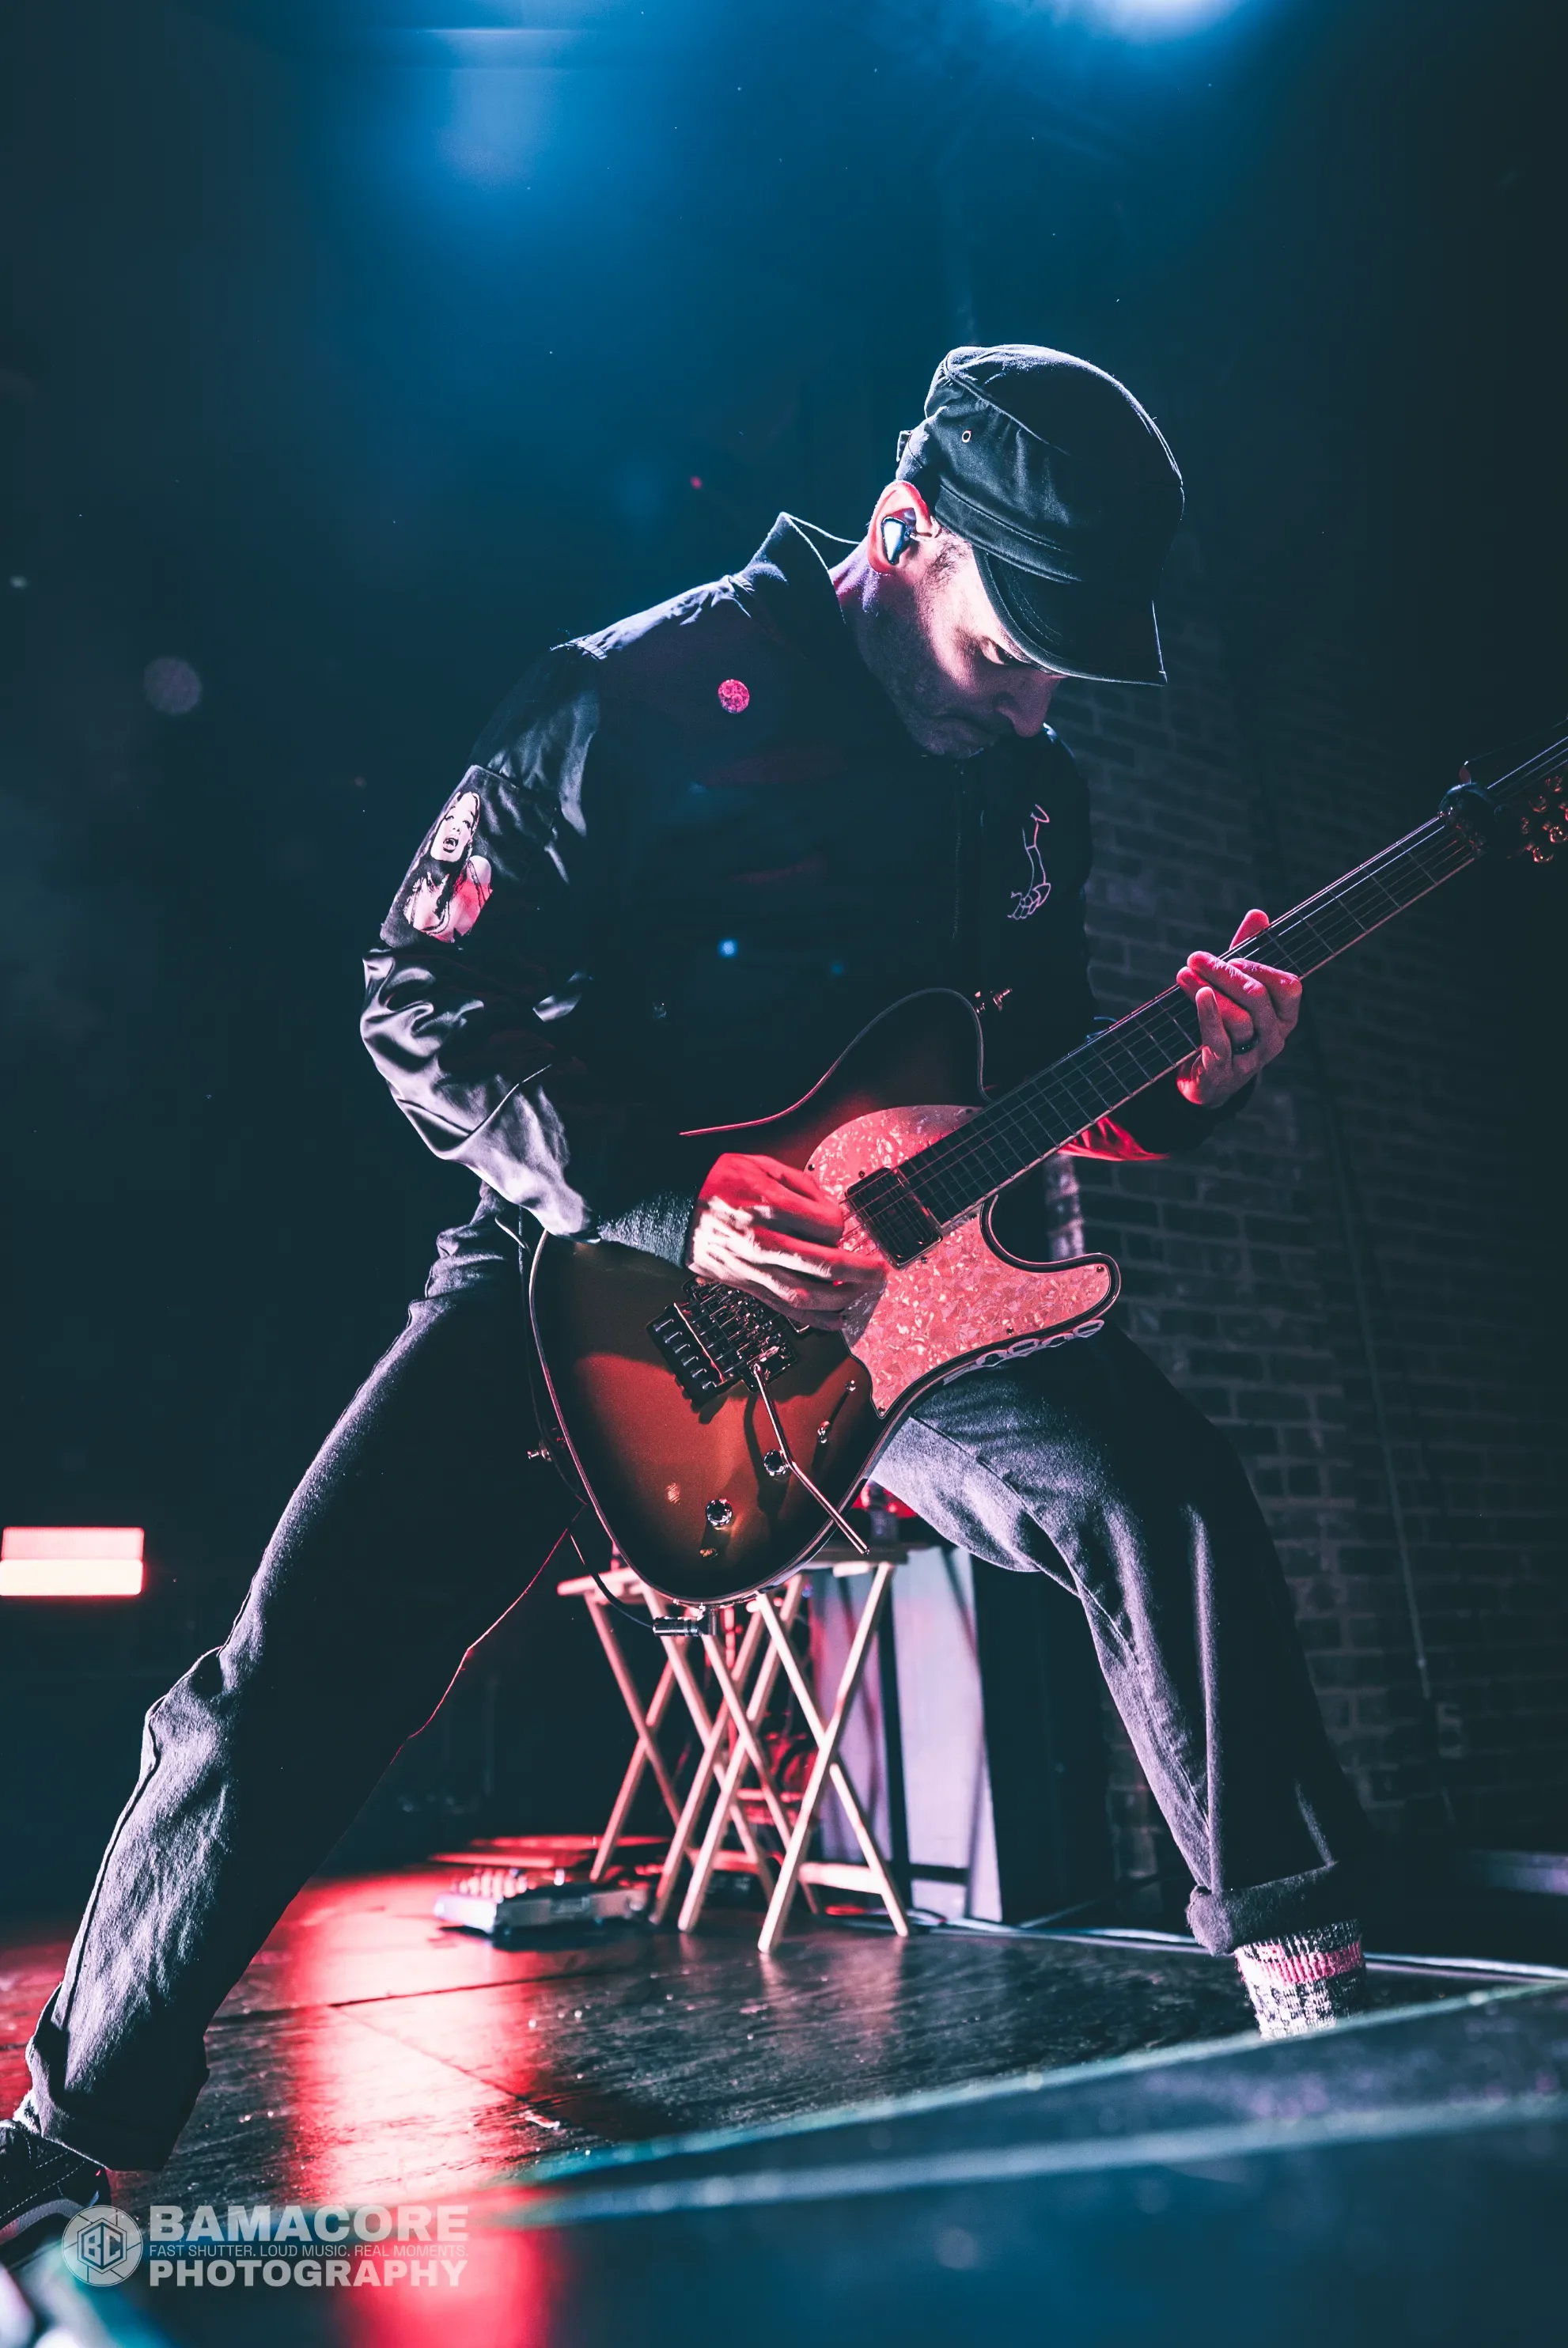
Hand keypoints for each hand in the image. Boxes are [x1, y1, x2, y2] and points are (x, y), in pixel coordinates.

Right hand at [686, 1152, 885, 1331]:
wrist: (670, 1206)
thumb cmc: (715, 1181)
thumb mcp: (760, 1164)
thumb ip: (801, 1183)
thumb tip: (829, 1206)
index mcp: (767, 1206)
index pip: (826, 1226)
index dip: (841, 1224)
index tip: (840, 1223)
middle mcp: (760, 1241)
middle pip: (823, 1266)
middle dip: (859, 1271)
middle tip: (880, 1272)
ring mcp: (751, 1267)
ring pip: (805, 1295)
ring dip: (842, 1299)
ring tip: (863, 1294)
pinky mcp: (743, 1284)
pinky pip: (782, 1308)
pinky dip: (813, 1318)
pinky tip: (835, 1319)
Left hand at [1174, 908, 1301, 1106]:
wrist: (1205, 1080)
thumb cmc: (1226, 1027)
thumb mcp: (1237, 991)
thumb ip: (1248, 954)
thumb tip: (1258, 915)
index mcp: (1284, 1016)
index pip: (1289, 986)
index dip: (1261, 967)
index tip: (1233, 954)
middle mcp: (1273, 1037)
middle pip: (1257, 996)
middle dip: (1225, 972)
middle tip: (1196, 958)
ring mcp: (1251, 1058)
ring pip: (1238, 1018)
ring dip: (1208, 990)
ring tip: (1183, 975)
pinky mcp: (1224, 1072)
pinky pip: (1219, 1041)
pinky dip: (1208, 1015)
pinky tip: (1198, 995)